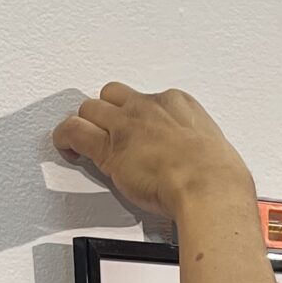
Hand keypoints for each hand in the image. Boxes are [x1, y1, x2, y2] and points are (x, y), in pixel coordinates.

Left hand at [52, 83, 253, 217]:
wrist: (208, 187)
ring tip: (84, 139)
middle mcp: (149, 106)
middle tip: (107, 131)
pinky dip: (65, 138)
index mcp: (179, 103)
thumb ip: (196, 149)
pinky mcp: (108, 147)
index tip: (136, 130)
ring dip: (87, 123)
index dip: (136, 115)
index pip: (146, 98)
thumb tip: (195, 163)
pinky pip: (73, 131)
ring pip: (90, 108)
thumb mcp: (214, 150)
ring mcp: (127, 124)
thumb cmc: (217, 176)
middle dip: (108, 112)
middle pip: (113, 95)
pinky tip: (67, 148)